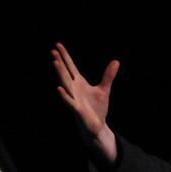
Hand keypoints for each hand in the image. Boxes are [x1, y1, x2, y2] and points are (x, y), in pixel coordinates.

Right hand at [52, 42, 119, 163]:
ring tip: (54, 62)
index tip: (58, 45)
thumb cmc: (97, 108)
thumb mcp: (104, 89)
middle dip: (60, 62)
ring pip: (65, 84)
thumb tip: (116, 61)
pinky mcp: (77, 109)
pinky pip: (69, 101)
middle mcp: (74, 89)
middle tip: (53, 51)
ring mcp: (74, 98)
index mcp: (79, 83)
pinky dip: (64, 95)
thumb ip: (108, 76)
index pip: (70, 67)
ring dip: (60, 74)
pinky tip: (59, 88)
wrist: (97, 126)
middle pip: (65, 73)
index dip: (65, 56)